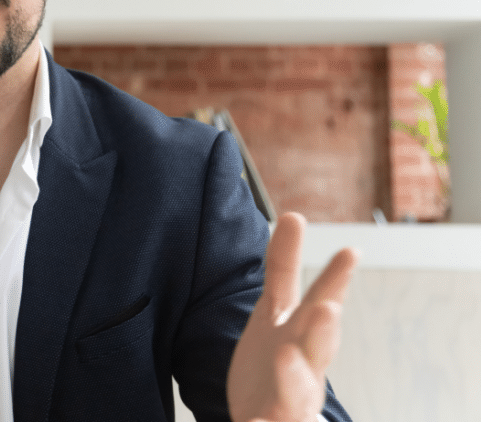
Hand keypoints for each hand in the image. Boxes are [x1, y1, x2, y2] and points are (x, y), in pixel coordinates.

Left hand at [227, 212, 357, 421]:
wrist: (267, 421)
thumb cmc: (277, 363)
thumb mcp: (276, 313)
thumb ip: (283, 268)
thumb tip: (294, 214)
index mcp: (304, 336)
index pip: (320, 302)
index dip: (334, 280)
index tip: (349, 251)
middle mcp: (306, 369)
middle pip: (318, 350)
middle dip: (323, 331)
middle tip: (326, 309)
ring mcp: (291, 403)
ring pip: (297, 393)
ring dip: (294, 376)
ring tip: (285, 356)